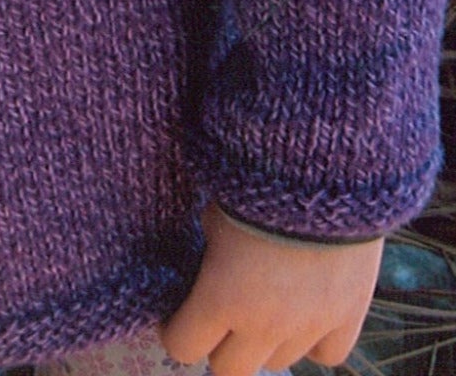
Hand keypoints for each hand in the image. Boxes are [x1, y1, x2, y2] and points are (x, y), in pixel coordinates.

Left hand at [157, 201, 381, 375]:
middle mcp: (262, 325)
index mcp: (219, 297)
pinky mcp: (348, 317)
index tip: (178, 315)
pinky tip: (308, 311)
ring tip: (268, 301)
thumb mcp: (214, 213)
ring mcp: (308, 326)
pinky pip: (327, 355)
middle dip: (219, 345)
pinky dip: (314, 341)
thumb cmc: (255, 183)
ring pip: (277, 362)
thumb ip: (207, 253)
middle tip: (222, 316)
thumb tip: (204, 269)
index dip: (176, 331)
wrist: (323, 169)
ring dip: (266, 340)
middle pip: (229, 371)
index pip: (183, 347)